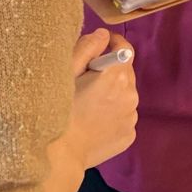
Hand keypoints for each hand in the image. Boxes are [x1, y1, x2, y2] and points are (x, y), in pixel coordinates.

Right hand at [59, 29, 137, 169]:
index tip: (99, 48)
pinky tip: (94, 122)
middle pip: (125, 72)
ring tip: (89, 105)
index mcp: (117, 75)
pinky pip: (123, 116)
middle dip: (110, 71)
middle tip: (87, 81)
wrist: (60, 155)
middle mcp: (131, 95)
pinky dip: (113, 114)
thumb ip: (87, 47)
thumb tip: (103, 35)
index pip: (125, 48)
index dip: (112, 43)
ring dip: (113, 94)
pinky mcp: (129, 136)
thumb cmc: (60, 109)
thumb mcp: (67, 72)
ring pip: (125, 95)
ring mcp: (132, 118)